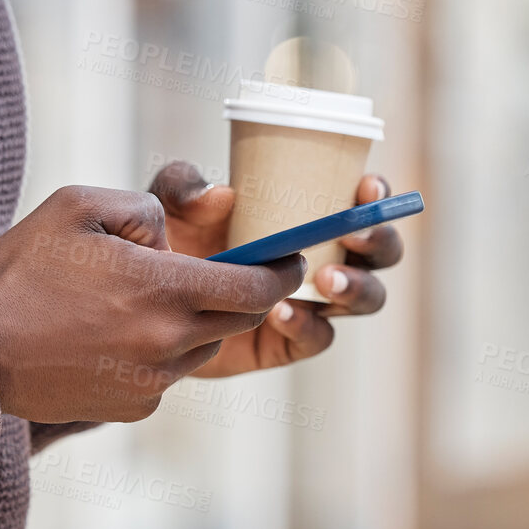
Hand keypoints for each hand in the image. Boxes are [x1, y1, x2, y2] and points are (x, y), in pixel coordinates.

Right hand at [0, 185, 304, 422]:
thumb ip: (143, 209)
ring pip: (201, 347)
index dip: (281, 271)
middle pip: (236, 320)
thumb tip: (171, 237)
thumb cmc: (22, 270)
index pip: (256, 287)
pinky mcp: (133, 408)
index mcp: (164, 290)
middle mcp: (169, 342)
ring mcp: (152, 382)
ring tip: (144, 300)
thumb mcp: (79, 205)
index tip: (288, 259)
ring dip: (193, 323)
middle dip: (239, 294)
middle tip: (225, 272)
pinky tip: (113, 335)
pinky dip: (158, 354)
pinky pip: (167, 376)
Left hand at [147, 162, 405, 377]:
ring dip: (355, 286)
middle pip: (381, 253)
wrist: (148, 308)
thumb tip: (220, 196)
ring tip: (326, 279)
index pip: (362, 202)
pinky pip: (318, 337)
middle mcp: (325, 257)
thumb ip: (184, 187)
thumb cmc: (172, 240)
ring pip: (366, 298)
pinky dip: (306, 326)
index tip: (366, 189)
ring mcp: (314, 303)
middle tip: (350, 234)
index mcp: (310, 215)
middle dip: (377, 242)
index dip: (376, 197)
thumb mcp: (171, 204)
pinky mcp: (291, 342)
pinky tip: (280, 314)